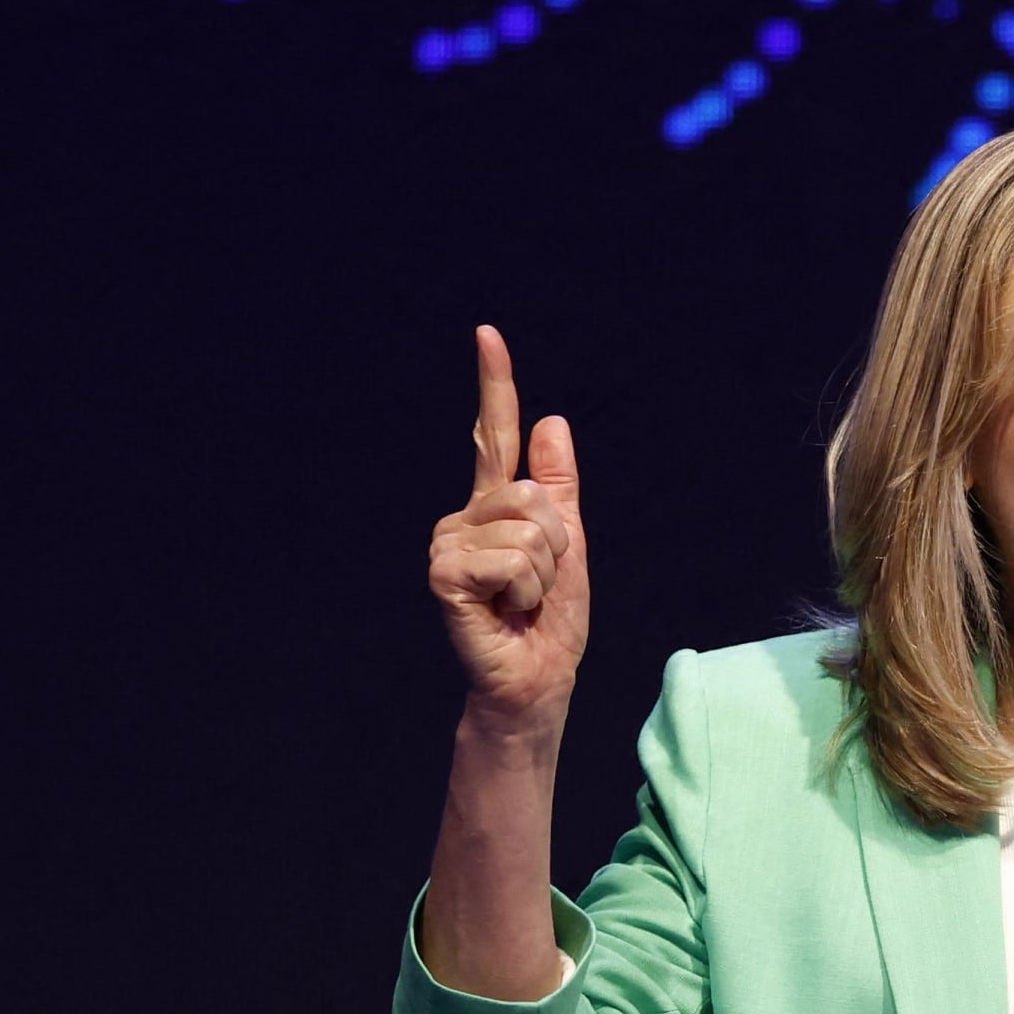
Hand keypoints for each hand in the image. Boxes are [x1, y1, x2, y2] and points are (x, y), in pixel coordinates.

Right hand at [427, 325, 588, 730]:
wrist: (537, 679)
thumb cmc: (549, 620)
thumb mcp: (569, 544)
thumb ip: (559, 487)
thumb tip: (552, 420)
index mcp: (493, 505)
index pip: (493, 434)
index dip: (494, 384)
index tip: (488, 334)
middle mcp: (463, 516)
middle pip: (532, 494)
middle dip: (556, 546)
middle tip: (535, 586)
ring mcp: (447, 543)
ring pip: (527, 528)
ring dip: (542, 573)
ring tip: (520, 602)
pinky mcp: (443, 572)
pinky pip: (510, 559)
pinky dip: (524, 591)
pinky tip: (505, 612)